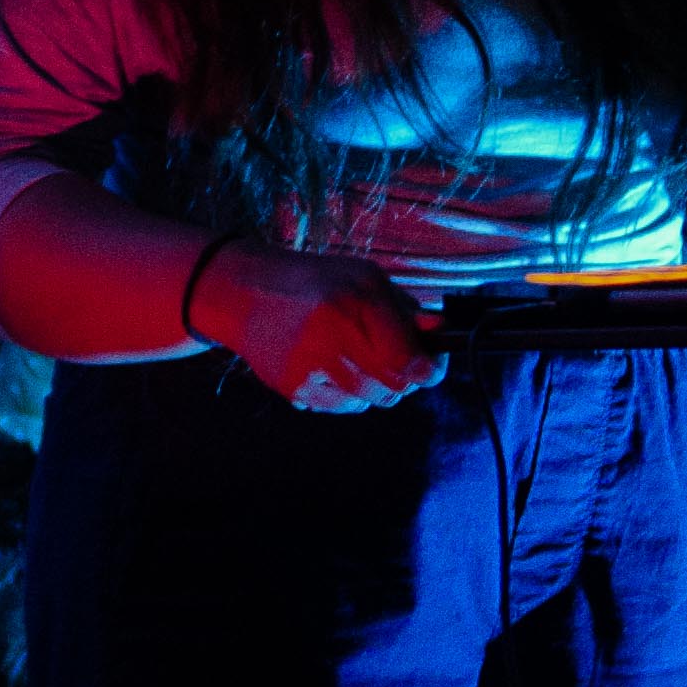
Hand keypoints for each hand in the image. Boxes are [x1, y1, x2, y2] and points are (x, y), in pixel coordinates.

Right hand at [190, 242, 445, 412]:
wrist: (245, 294)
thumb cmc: (316, 283)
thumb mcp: (365, 278)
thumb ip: (404, 309)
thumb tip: (440, 335)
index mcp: (356, 300)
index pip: (410, 359)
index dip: (430, 368)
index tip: (431, 366)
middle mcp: (332, 334)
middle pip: (396, 385)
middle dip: (404, 376)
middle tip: (394, 359)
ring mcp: (310, 365)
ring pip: (371, 399)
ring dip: (376, 386)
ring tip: (357, 359)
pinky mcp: (293, 387)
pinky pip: (343, 407)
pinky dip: (348, 394)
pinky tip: (332, 368)